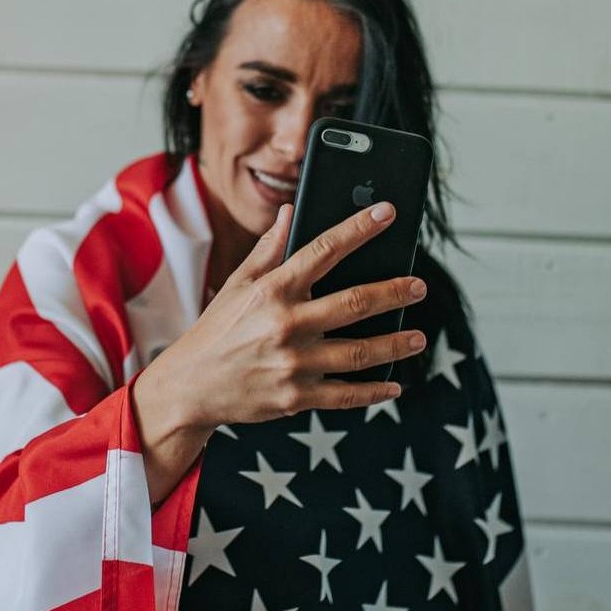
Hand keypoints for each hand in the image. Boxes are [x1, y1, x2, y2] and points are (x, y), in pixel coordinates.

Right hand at [134, 201, 426, 433]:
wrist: (191, 386)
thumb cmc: (216, 330)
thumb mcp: (236, 284)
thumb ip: (268, 250)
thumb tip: (289, 212)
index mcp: (272, 290)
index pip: (324, 250)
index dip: (359, 228)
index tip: (387, 213)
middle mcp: (286, 324)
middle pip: (356, 303)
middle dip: (395, 292)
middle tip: (420, 286)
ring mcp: (294, 363)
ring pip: (360, 352)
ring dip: (395, 343)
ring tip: (419, 337)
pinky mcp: (297, 398)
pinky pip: (346, 395)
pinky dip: (374, 392)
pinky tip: (394, 385)